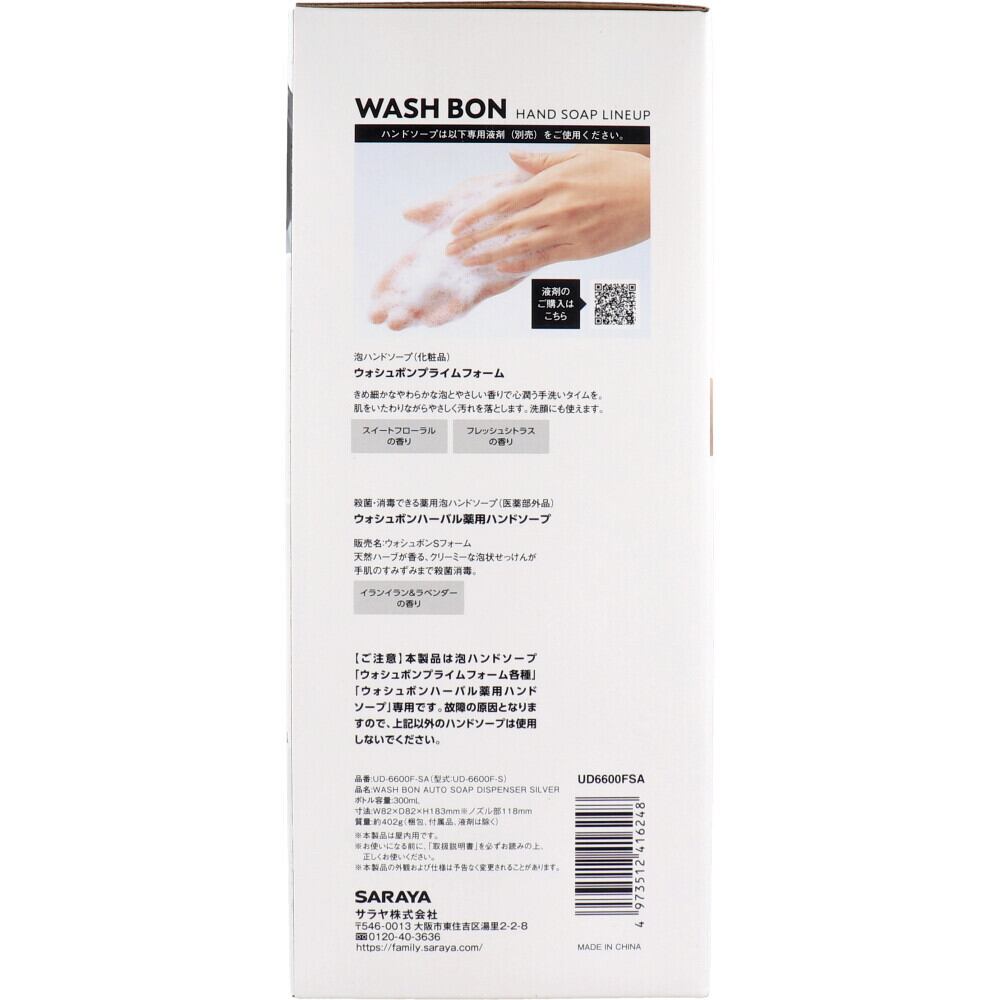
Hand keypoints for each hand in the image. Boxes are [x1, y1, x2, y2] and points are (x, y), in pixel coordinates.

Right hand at [369, 172, 529, 329]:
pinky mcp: (493, 280)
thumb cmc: (493, 195)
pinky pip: (470, 300)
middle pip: (418, 292)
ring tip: (399, 324)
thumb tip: (409, 213)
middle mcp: (451, 266)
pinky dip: (451, 310)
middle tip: (377, 319)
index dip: (388, 285)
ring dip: (418, 314)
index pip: (406, 270)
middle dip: (397, 307)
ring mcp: (470, 277)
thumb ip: (436, 210)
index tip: (371, 300)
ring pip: (439, 302)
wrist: (530, 196)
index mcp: (437, 247)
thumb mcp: (460, 199)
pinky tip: (433, 320)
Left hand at [445, 147, 650, 272]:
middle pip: (503, 226)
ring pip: (518, 246)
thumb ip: (543, 162)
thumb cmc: (619, 172)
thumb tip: (511, 159)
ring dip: (488, 256)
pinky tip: (500, 268)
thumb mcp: (582, 156)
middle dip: (473, 239)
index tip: (455, 226)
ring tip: (467, 263)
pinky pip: (543, 259)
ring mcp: (567, 231)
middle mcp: (555, 207)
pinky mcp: (580, 249)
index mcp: (552, 182)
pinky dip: (519, 263)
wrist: (655, 197)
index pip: (503, 201)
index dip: (475, 215)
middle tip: (450, 250)